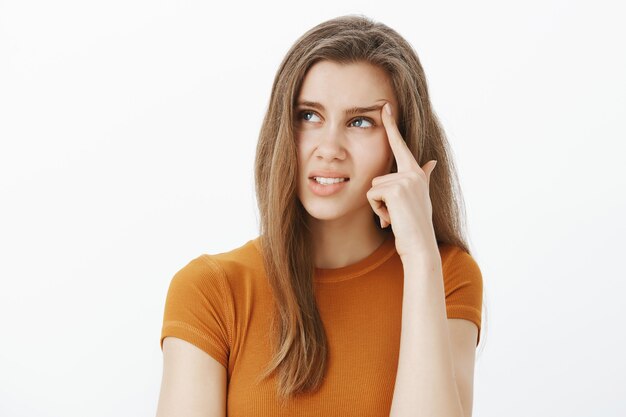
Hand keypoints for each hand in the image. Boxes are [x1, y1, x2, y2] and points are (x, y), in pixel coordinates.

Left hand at [366, 102, 437, 259]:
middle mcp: (413, 173)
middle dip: (379, 199)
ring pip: (372, 187)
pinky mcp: (396, 190)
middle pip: (376, 177)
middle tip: (396, 213)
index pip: (400, 145)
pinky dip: (377, 211)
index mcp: (415, 173)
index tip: (385, 105)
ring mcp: (405, 181)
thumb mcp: (421, 197)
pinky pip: (371, 196)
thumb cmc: (416, 224)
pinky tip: (391, 219)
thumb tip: (432, 161)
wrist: (419, 245)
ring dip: (377, 206)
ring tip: (395, 216)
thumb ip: (423, 177)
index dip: (392, 125)